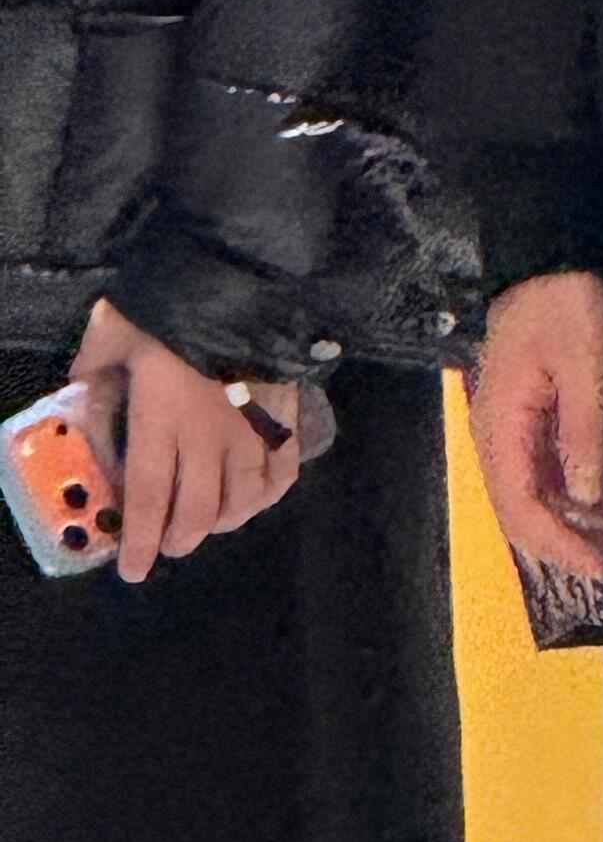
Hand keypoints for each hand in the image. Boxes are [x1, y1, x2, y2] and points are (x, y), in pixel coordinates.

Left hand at [71, 298, 301, 582]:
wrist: (248, 271)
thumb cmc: (174, 302)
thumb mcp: (116, 329)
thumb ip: (94, 366)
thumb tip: (76, 391)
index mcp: (162, 415)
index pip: (148, 496)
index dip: (140, 541)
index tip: (133, 570)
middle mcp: (208, 432)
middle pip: (197, 511)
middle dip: (179, 539)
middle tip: (167, 544)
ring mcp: (254, 425)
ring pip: (243, 500)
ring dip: (223, 522)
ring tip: (208, 521)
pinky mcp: (287, 411)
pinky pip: (284, 471)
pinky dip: (268, 495)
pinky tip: (253, 497)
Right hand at [469, 272, 602, 581]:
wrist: (551, 256)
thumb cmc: (565, 302)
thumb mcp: (582, 361)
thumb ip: (581, 428)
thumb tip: (584, 494)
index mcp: (500, 425)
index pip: (519, 506)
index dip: (557, 543)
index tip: (597, 565)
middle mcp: (496, 436)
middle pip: (521, 510)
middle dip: (564, 544)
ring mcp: (510, 428)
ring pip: (532, 495)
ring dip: (569, 524)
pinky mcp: (527, 417)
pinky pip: (542, 472)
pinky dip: (570, 496)